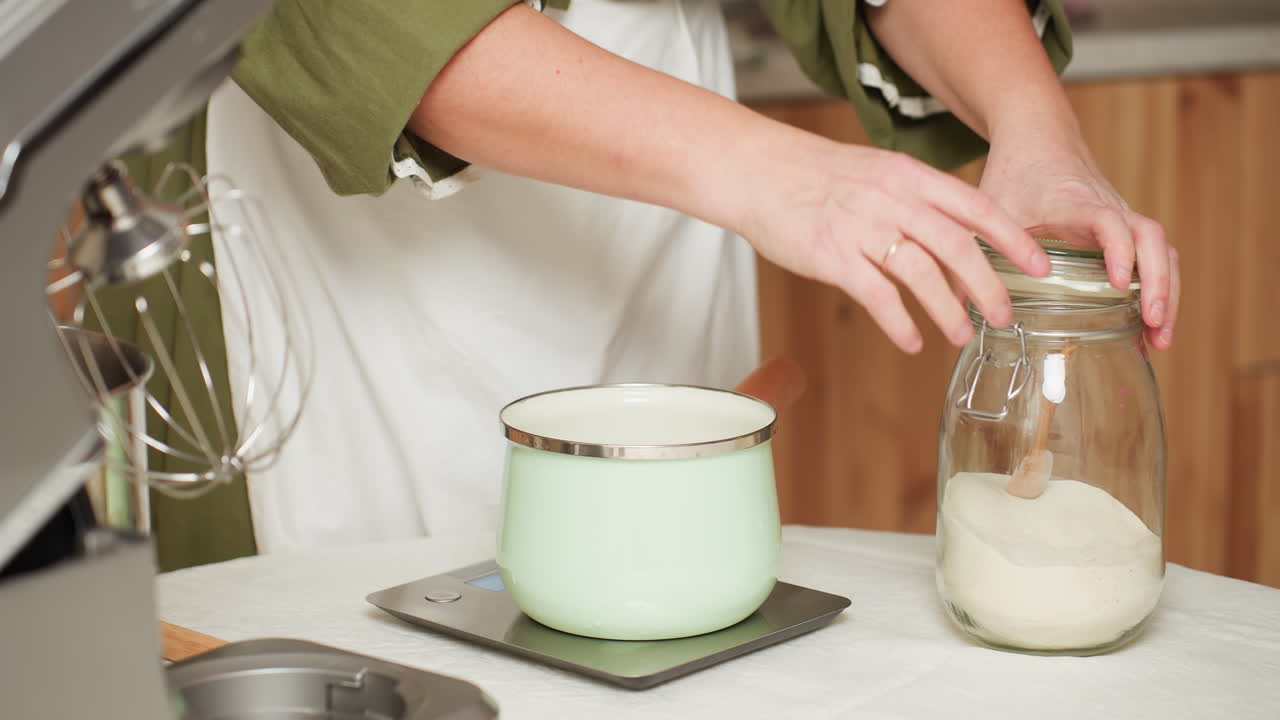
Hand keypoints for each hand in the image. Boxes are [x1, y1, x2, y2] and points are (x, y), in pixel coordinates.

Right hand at [733, 135, 1048, 353]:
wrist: (760, 173)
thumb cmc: (818, 177)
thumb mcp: (878, 173)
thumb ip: (916, 201)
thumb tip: (954, 238)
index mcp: (909, 177)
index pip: (976, 208)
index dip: (1013, 239)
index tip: (1040, 267)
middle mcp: (892, 200)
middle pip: (957, 246)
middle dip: (989, 285)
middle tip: (1005, 316)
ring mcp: (861, 227)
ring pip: (921, 273)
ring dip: (948, 310)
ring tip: (961, 336)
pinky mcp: (832, 255)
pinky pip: (877, 295)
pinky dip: (900, 323)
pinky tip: (912, 341)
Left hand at [979, 130, 1178, 349]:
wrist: (1038, 137)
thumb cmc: (1012, 173)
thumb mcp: (987, 210)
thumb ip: (974, 254)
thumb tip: (959, 311)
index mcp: (1072, 201)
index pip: (1109, 220)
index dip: (1118, 250)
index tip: (1118, 284)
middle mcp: (1107, 205)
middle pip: (1151, 238)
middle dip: (1159, 283)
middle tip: (1153, 326)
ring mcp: (1121, 215)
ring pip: (1159, 249)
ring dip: (1166, 293)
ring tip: (1159, 340)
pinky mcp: (1124, 226)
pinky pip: (1153, 255)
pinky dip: (1159, 287)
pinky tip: (1149, 326)